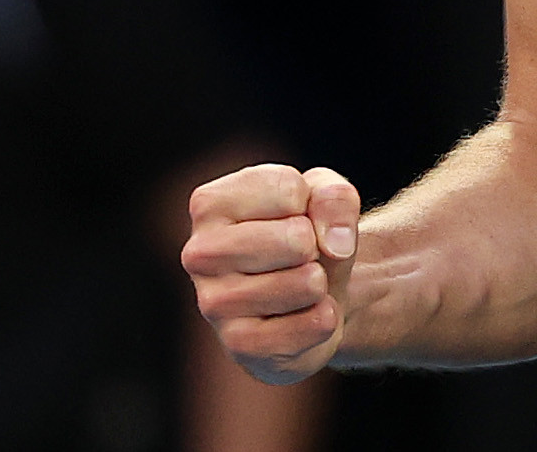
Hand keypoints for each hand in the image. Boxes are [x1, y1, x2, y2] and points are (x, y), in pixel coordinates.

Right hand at [181, 163, 360, 383]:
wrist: (306, 298)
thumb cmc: (305, 234)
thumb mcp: (325, 197)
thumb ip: (335, 197)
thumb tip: (335, 245)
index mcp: (209, 205)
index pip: (289, 190)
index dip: (310, 204)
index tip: (294, 217)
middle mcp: (200, 253)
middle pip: (298, 238)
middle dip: (316, 247)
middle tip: (298, 258)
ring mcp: (214, 304)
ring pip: (308, 283)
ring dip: (319, 285)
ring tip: (297, 286)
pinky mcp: (240, 346)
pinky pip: (315, 324)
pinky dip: (323, 319)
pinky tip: (298, 317)